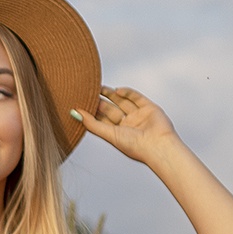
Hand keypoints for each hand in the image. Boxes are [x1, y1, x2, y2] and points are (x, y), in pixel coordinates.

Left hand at [70, 84, 187, 167]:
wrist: (158, 146)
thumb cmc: (134, 146)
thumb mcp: (109, 134)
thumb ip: (92, 124)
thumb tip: (74, 113)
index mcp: (118, 134)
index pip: (102, 119)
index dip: (92, 111)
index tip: (80, 102)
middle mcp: (128, 125)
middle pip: (111, 109)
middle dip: (100, 101)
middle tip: (88, 91)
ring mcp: (139, 116)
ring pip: (122, 101)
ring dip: (111, 94)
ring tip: (98, 87)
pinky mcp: (149, 108)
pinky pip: (136, 97)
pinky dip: (127, 92)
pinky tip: (117, 90)